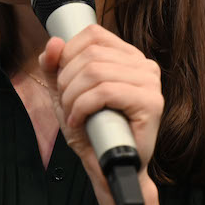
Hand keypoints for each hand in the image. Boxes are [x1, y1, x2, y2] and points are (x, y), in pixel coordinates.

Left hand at [38, 25, 163, 178]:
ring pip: (95, 72)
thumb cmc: (92, 130)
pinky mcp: (151, 103)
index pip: (93, 35)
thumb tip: (54, 42)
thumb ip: (55, 67)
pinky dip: (83, 107)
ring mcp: (150, 82)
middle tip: (66, 105)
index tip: (61, 81)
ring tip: (72, 116)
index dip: (68, 54)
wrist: (110, 169)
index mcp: (128, 56)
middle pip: (91, 54)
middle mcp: (144, 65)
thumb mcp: (66, 93)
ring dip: (73, 97)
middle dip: (67, 81)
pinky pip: (105, 92)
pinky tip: (80, 121)